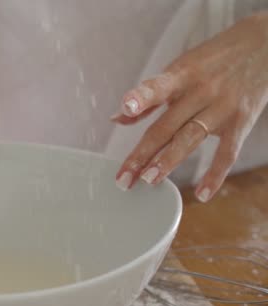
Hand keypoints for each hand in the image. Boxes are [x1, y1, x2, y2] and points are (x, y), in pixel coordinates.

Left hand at [112, 12, 267, 201]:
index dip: (141, 97)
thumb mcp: (181, 69)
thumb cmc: (213, 61)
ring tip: (149, 180)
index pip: (158, 87)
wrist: (265, 45)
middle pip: (167, 125)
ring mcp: (222, 107)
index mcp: (181, 75)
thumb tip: (118, 117)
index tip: (126, 107)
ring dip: (168, 161)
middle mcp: (200, 91)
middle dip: (143, 153)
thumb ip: (150, 95)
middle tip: (124, 176)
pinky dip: (215, 174)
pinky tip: (202, 194)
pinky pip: (227, 152)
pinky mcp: (242, 121)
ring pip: (191, 138)